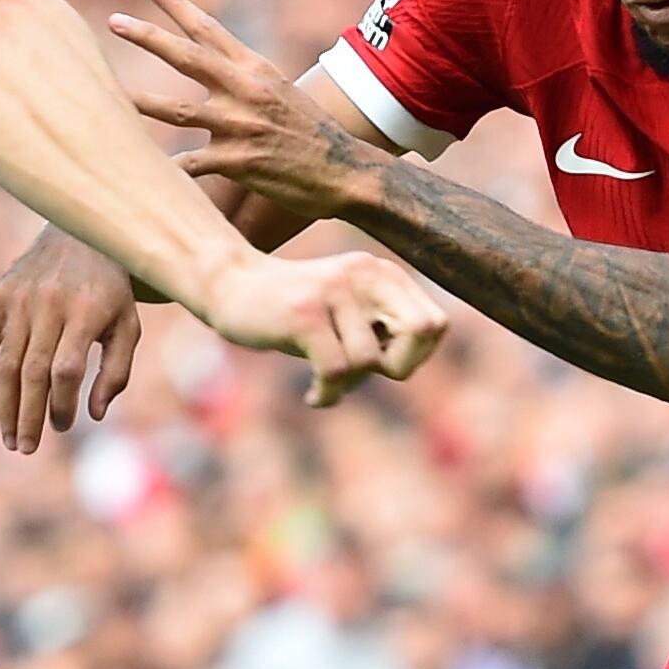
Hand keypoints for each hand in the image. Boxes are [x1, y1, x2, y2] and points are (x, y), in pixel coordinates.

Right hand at [0, 228, 145, 453]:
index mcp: (85, 311)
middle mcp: (48, 304)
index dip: (62, 404)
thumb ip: (116, 371)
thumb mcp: (128, 325)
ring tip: (11, 440)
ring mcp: (18, 299)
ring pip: (4, 363)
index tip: (63, 426)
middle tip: (28, 448)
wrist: (80, 232)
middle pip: (33, 371)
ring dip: (4, 407)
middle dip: (29, 415)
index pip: (66, 369)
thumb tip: (93, 415)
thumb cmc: (110, 290)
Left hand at [108, 0, 380, 218]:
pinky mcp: (238, 162)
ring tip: (109, 98)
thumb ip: (242, 78)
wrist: (345, 171)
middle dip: (147, 36)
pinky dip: (166, 171)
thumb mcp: (280, 92)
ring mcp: (240, 125)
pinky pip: (190, 165)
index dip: (175, 3)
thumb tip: (209, 65)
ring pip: (175, 112)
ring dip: (139, 103)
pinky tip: (142, 174)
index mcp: (254, 68)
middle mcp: (244, 90)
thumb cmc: (310, 133)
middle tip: (114, 20)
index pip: (208, 28)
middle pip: (185, 57)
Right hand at [202, 249, 446, 406]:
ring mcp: (334, 289)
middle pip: (420, 332)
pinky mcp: (304, 312)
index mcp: (382, 273)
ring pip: (368, 359)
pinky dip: (327, 394)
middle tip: (366, 374)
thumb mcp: (347, 312)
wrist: (232, 288)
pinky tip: (314, 396)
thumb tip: (409, 364)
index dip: (416, 356)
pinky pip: (335, 370)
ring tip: (326, 382)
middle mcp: (365, 272)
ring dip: (348, 385)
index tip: (383, 364)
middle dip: (399, 367)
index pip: (436, 324)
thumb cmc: (295, 313)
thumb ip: (382, 328)